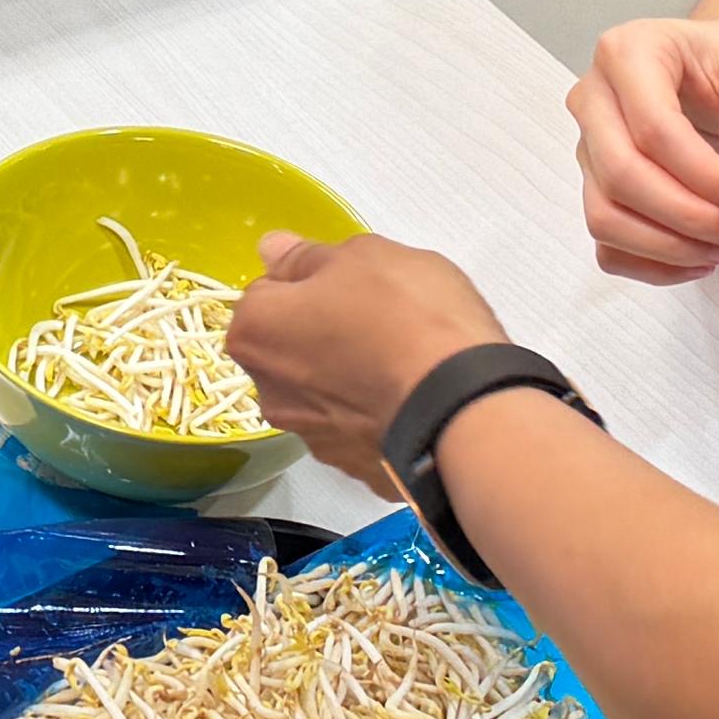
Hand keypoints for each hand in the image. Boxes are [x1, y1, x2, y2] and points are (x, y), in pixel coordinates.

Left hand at [223, 230, 510, 485]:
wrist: (463, 405)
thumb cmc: (407, 315)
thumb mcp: (363, 256)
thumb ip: (307, 257)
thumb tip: (272, 251)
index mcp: (256, 332)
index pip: (266, 293)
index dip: (310, 283)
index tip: (348, 285)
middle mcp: (269, 391)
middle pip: (289, 347)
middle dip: (322, 332)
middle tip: (379, 319)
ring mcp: (311, 436)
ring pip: (322, 391)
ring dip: (347, 376)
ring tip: (402, 362)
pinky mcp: (354, 468)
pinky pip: (358, 428)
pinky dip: (375, 412)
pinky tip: (411, 398)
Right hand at [569, 12, 718, 281]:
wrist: (718, 75)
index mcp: (626, 53)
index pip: (652, 128)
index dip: (703, 176)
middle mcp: (592, 100)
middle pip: (621, 176)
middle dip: (687, 217)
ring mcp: (586, 150)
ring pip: (605, 218)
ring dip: (670, 247)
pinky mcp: (594, 190)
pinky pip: (608, 247)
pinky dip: (654, 265)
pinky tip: (701, 258)